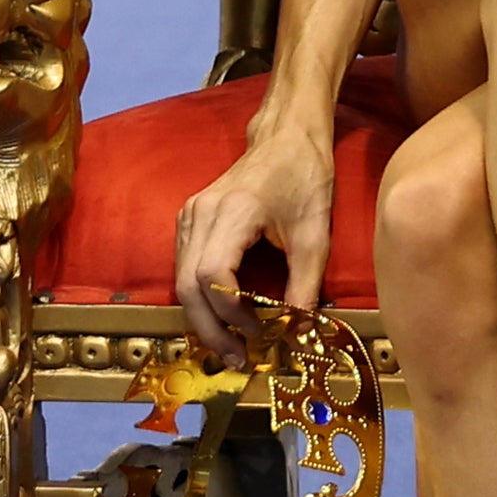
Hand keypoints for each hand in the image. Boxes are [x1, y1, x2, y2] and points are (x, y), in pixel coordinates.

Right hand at [170, 119, 337, 362]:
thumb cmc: (305, 179)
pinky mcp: (189, 219)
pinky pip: (185, 266)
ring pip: (180, 279)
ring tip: (232, 344)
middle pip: (187, 284)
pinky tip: (223, 315)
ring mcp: (190, 215)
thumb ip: (305, 287)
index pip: (212, 275)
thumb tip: (297, 333)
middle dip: (209, 328)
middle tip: (236, 358)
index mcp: (233, 212)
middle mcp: (201, 213)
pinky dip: (200, 297)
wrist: (287, 138)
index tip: (257, 332)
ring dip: (203, 317)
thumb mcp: (315, 237)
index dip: (229, 312)